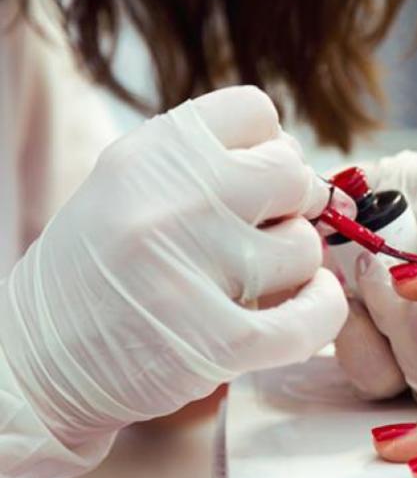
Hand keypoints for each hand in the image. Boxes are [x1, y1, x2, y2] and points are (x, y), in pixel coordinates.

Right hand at [0, 86, 345, 449]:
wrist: (33, 366)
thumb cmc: (95, 276)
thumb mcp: (127, 192)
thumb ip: (204, 168)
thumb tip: (301, 167)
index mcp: (146, 156)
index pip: (255, 111)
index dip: (270, 146)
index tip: (260, 179)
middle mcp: (169, 204)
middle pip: (291, 173)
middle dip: (293, 203)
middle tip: (270, 230)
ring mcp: (192, 273)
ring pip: (303, 247)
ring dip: (295, 266)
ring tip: (257, 280)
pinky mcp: (216, 343)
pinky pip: (311, 318)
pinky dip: (321, 312)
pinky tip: (307, 306)